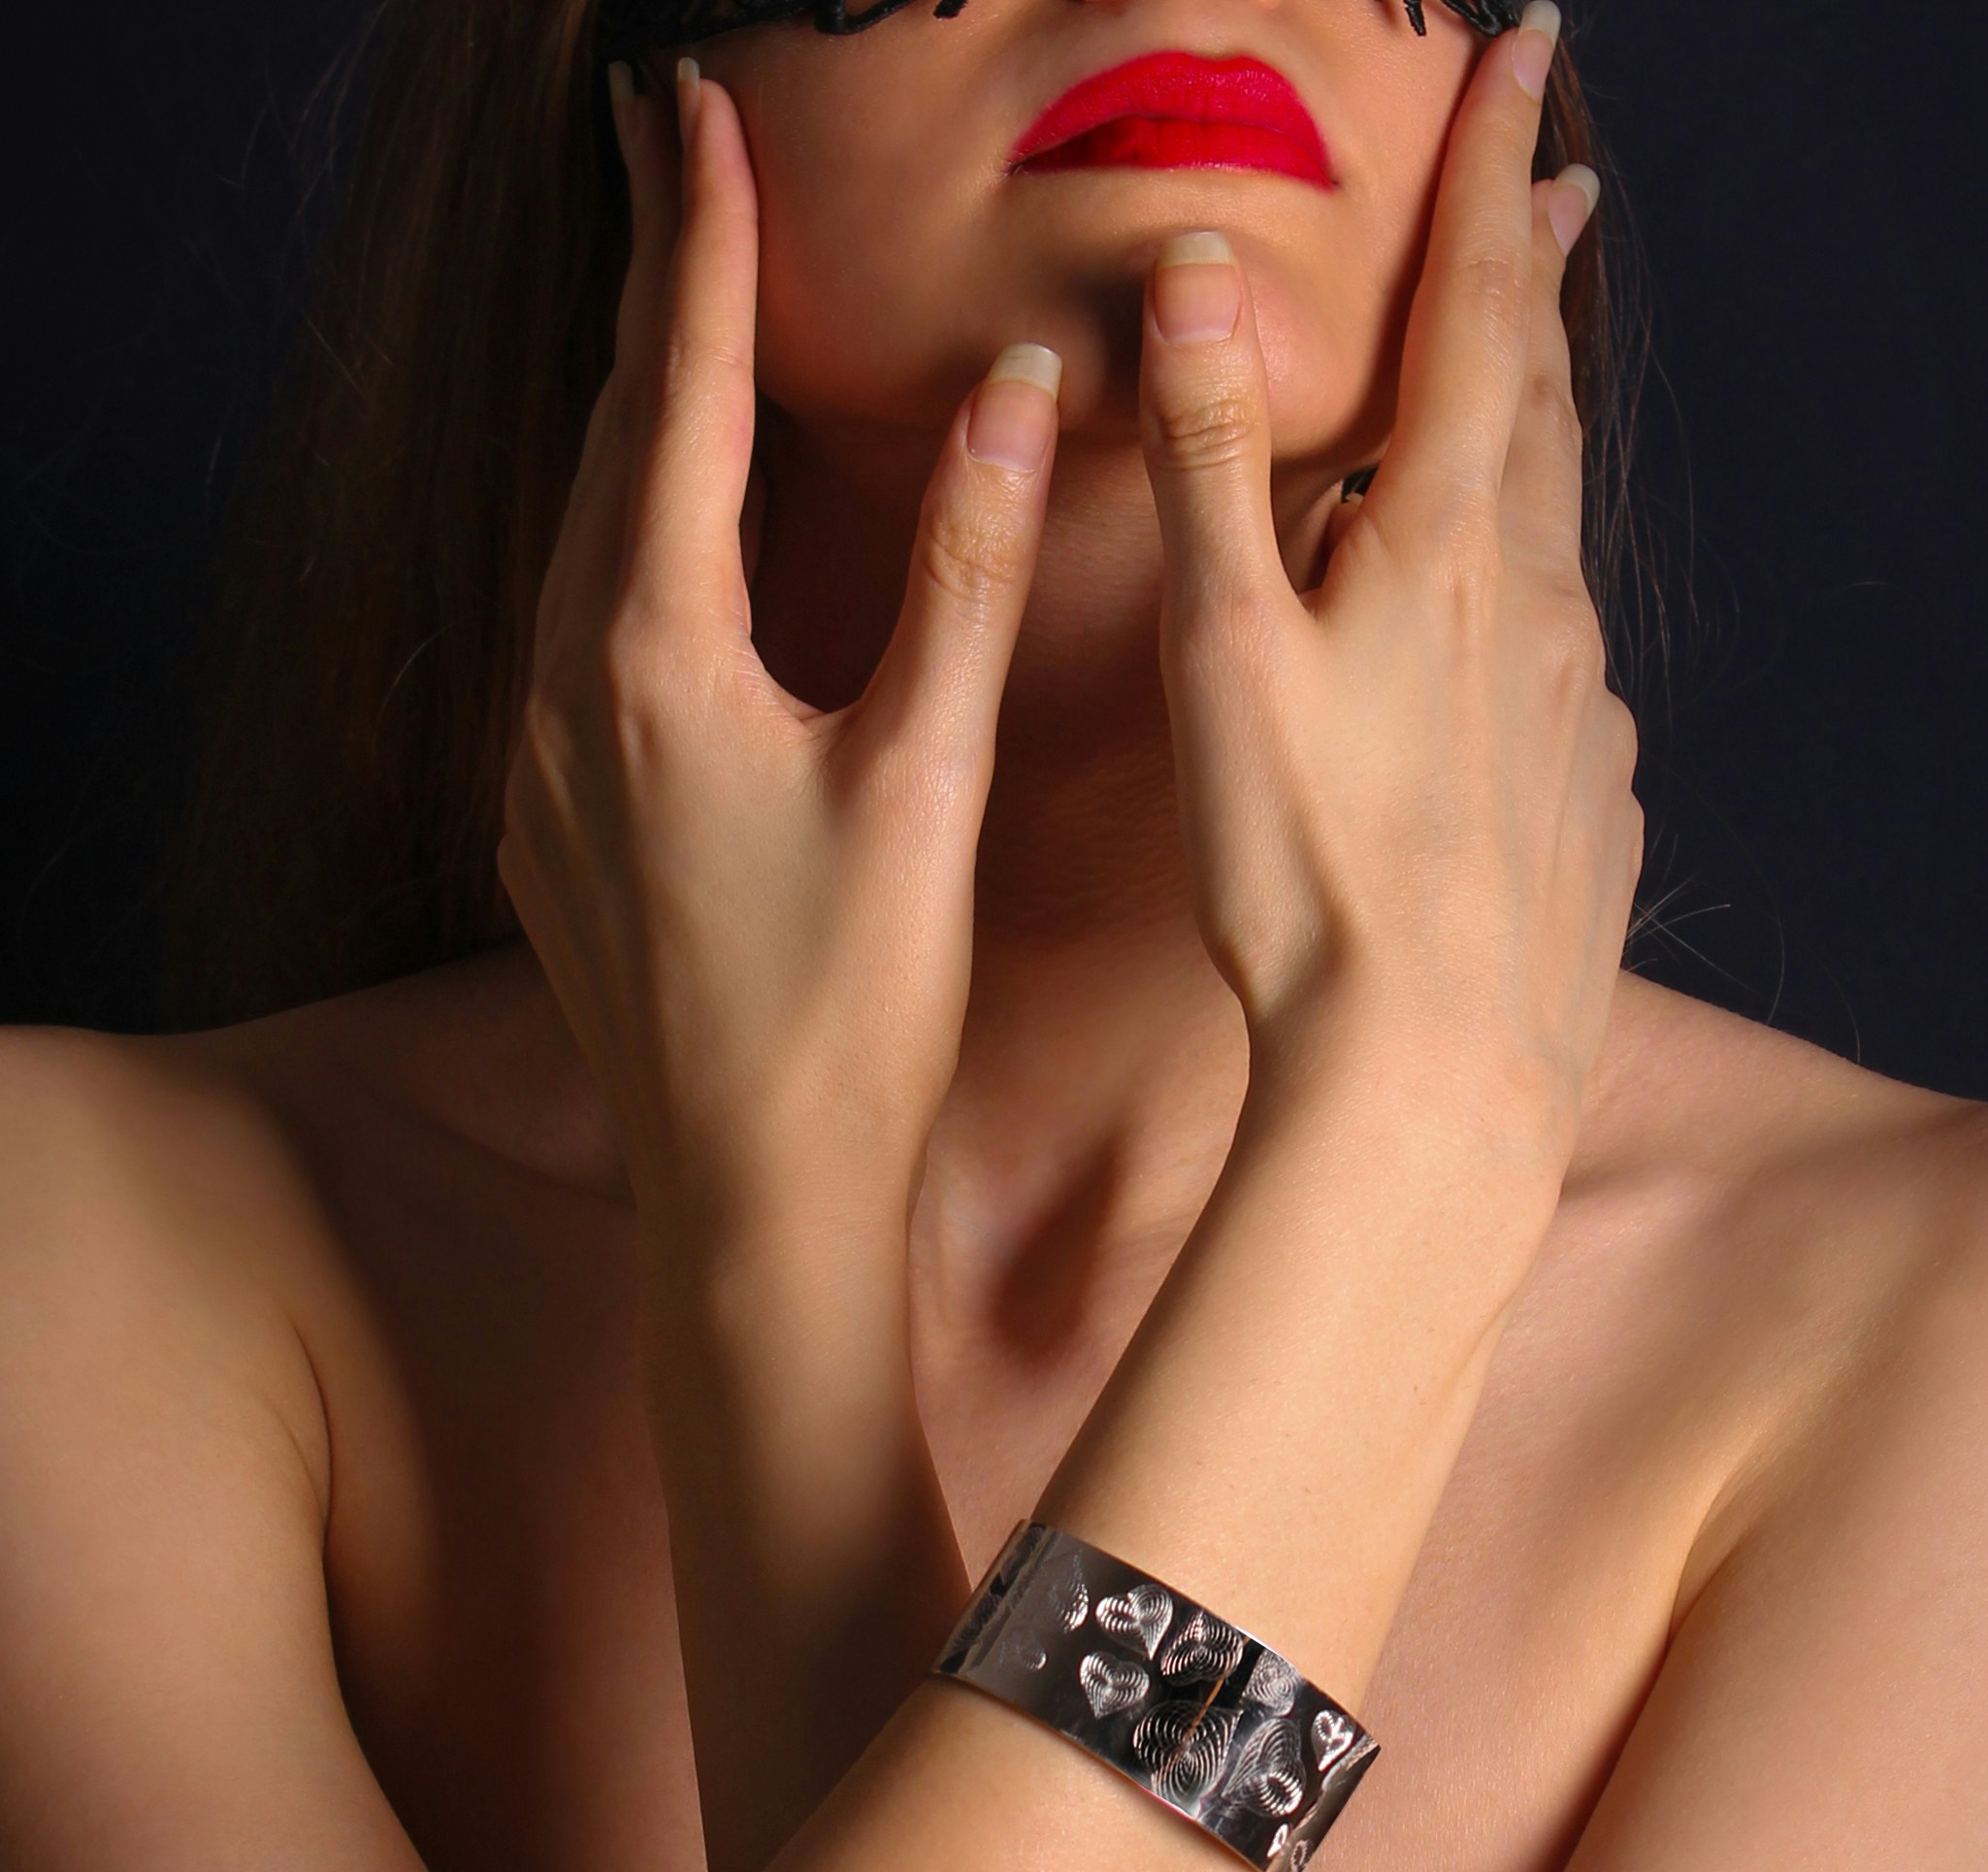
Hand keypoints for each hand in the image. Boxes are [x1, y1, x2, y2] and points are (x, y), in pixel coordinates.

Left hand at [498, 66, 1061, 1240]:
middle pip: (608, 447)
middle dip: (650, 299)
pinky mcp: (544, 831)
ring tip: (674, 319)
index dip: (702, 246)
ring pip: (579, 541)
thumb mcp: (925, 777)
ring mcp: (535, 767)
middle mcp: (562, 693)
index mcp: (652, 660)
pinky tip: (652, 542)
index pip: (682, 399)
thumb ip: (960, 572)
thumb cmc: (851, 1012)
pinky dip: (618, 546)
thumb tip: (1013, 392)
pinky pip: (567, 636)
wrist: (752, 1200)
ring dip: (633, 422)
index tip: (699, 115)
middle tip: (670, 164)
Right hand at [1136, 18, 1641, 1173]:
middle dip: (1532, 279)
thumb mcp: (1222, 657)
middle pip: (1538, 403)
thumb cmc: (1306, 876)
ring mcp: (1583, 705)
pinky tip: (1507, 649)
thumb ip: (1212, 467)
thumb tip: (1200, 281)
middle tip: (1553, 180)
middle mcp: (1539, 603)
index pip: (1476, 310)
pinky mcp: (1593, 798)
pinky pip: (1566, 666)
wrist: (1432, 1073)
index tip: (1515, 52)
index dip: (1486, 171)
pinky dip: (1534, 608)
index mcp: (1443, 545)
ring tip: (1517, 393)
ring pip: (1557, 534)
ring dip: (1534, 441)